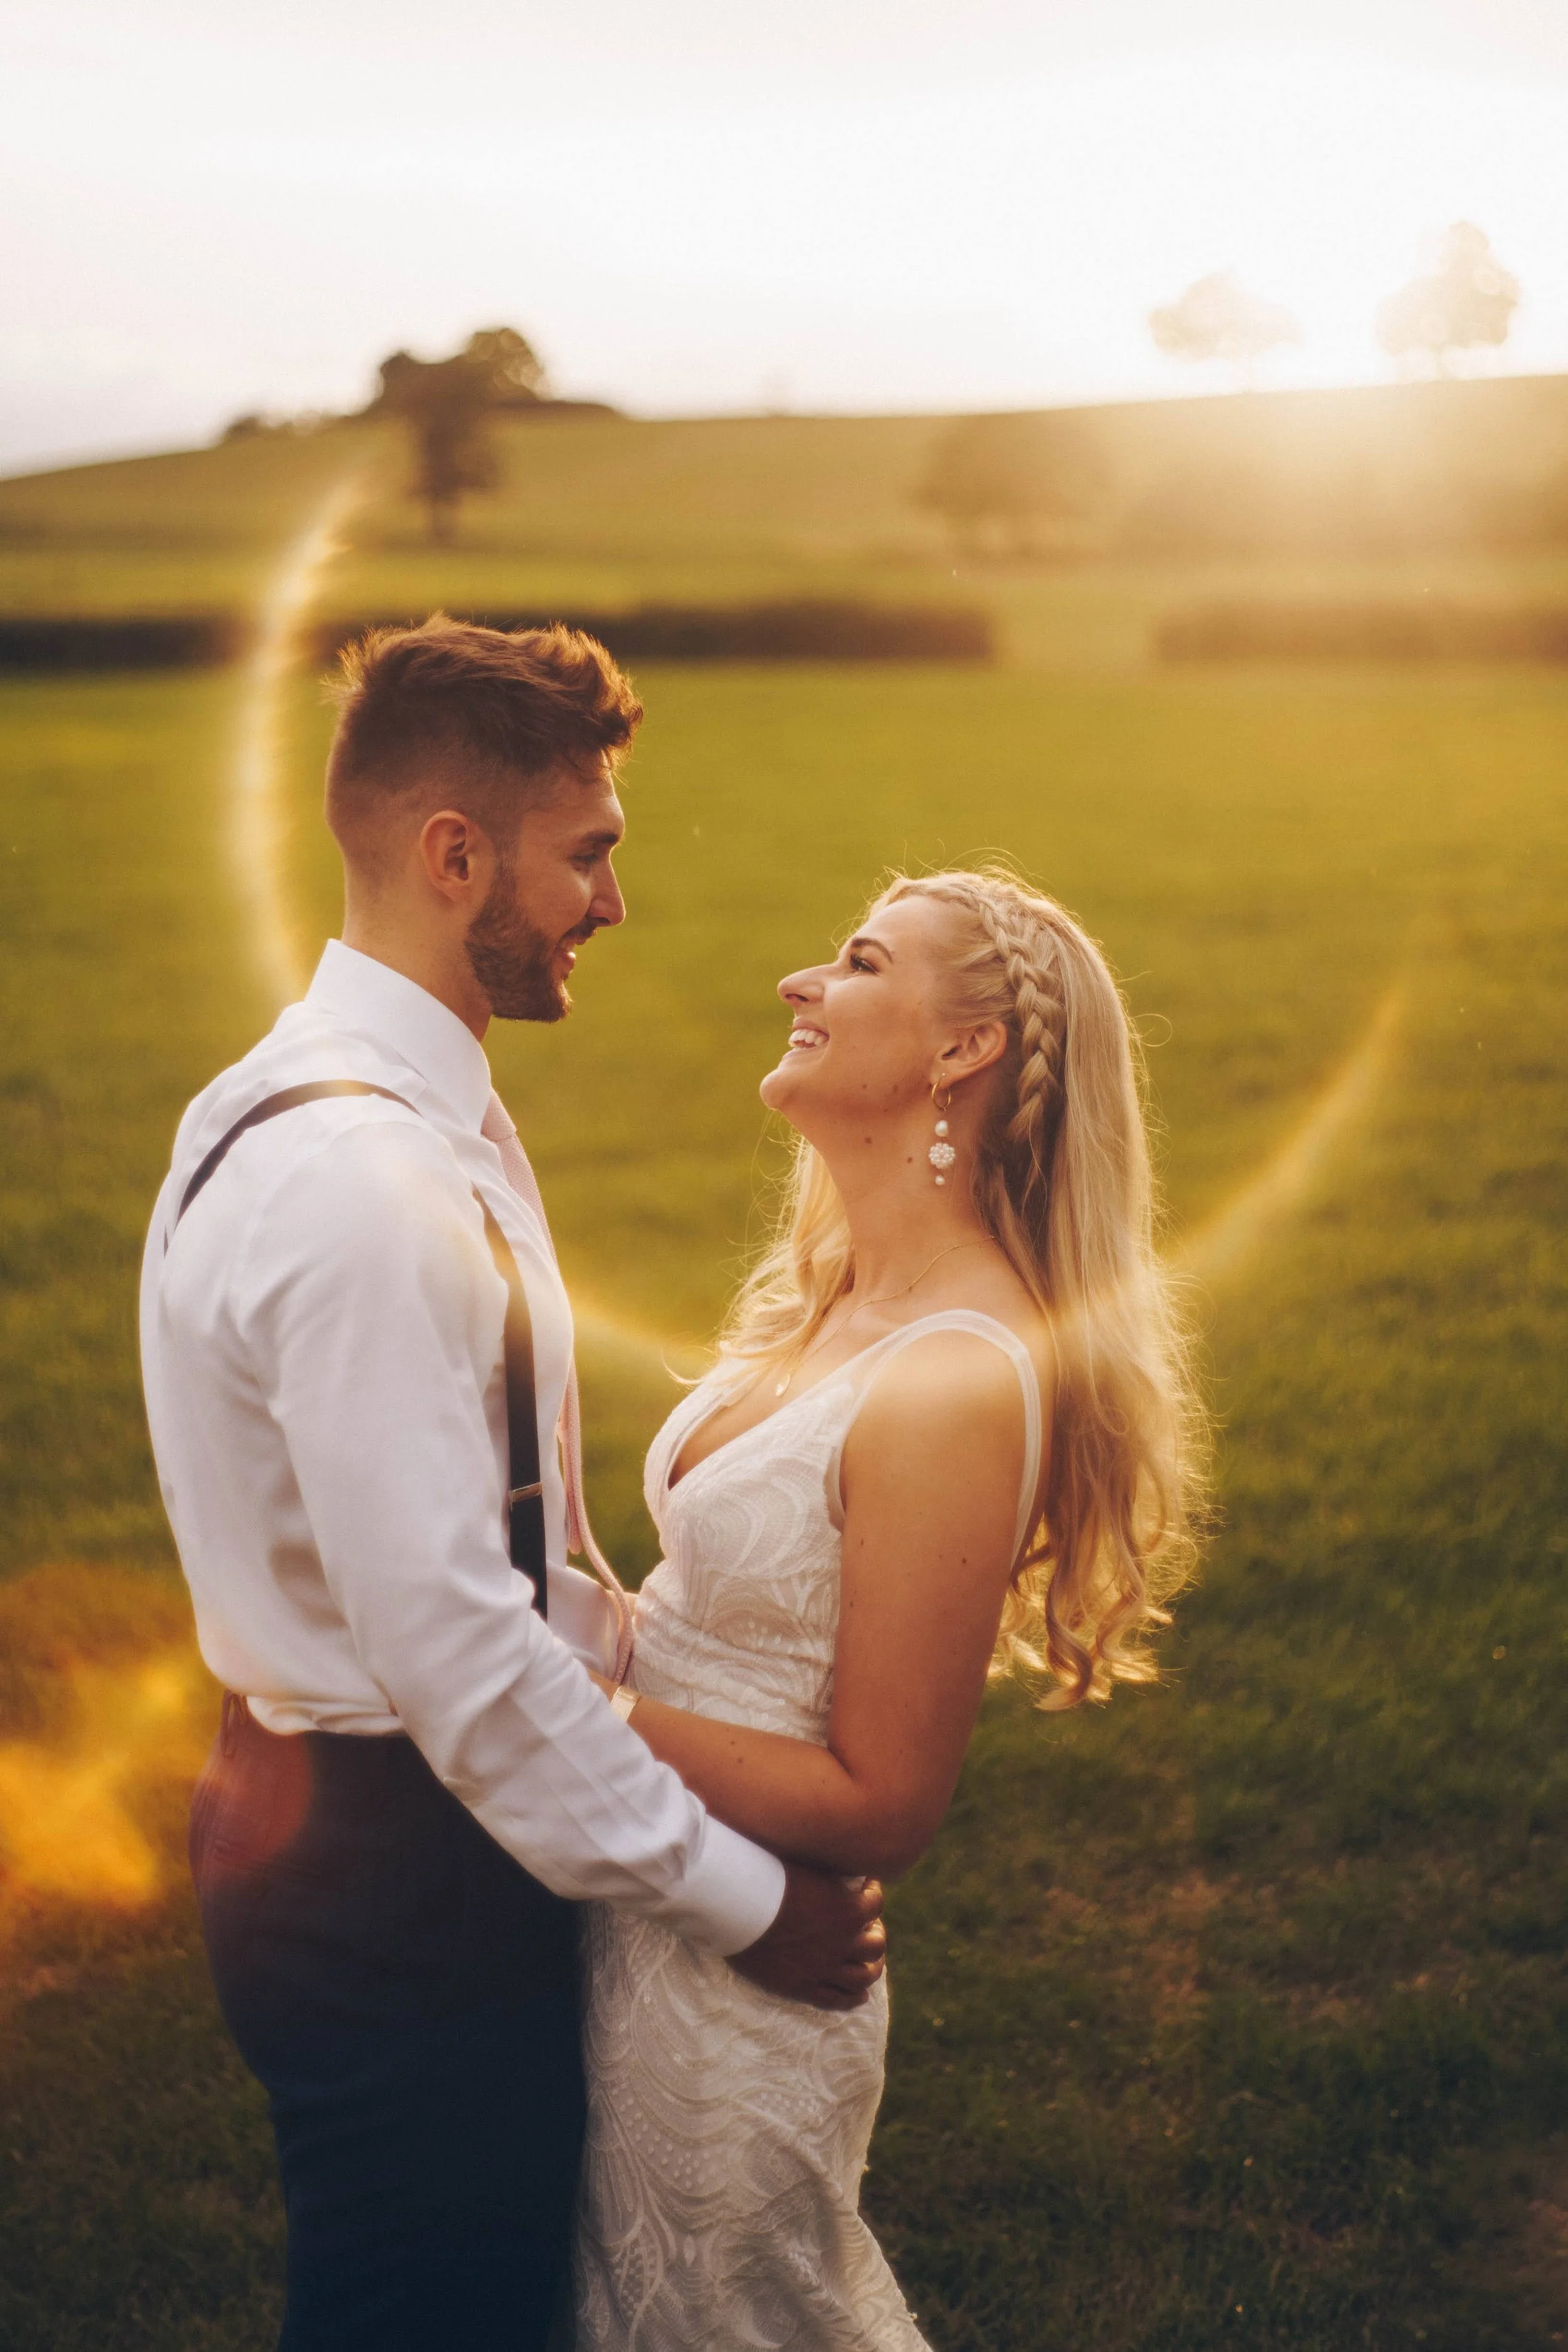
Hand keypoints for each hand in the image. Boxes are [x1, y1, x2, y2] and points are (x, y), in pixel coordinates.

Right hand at [727, 1865, 885, 2010]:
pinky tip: (859, 1995)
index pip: (876, 1903)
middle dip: (874, 1934)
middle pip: (876, 1945)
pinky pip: (837, 2000)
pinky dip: (853, 1998)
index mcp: (847, 1910)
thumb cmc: (768, 1877)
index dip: (873, 1893)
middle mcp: (841, 1942)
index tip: (867, 1887)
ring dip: (870, 1968)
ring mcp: (823, 1968)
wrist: (737, 1907)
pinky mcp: (803, 1987)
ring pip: (863, 1977)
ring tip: (868, 1962)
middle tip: (867, 1928)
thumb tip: (839, 1869)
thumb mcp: (808, 1867)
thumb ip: (828, 1874)